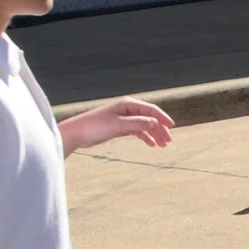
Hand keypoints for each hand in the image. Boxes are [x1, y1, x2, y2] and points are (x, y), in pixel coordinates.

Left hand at [59, 98, 173, 155]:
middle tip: (168, 141)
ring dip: (154, 134)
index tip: (172, 127)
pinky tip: (151, 144)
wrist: (76, 133)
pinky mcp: (119, 127)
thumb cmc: (95, 126)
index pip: (151, 110)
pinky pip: (137, 131)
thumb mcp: (118, 125)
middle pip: (150, 118)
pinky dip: (145, 137)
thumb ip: (138, 123)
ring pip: (144, 125)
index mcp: (128, 104)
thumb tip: (156, 123)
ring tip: (163, 145)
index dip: (163, 118)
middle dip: (160, 129)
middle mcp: (128, 109)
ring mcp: (124, 118)